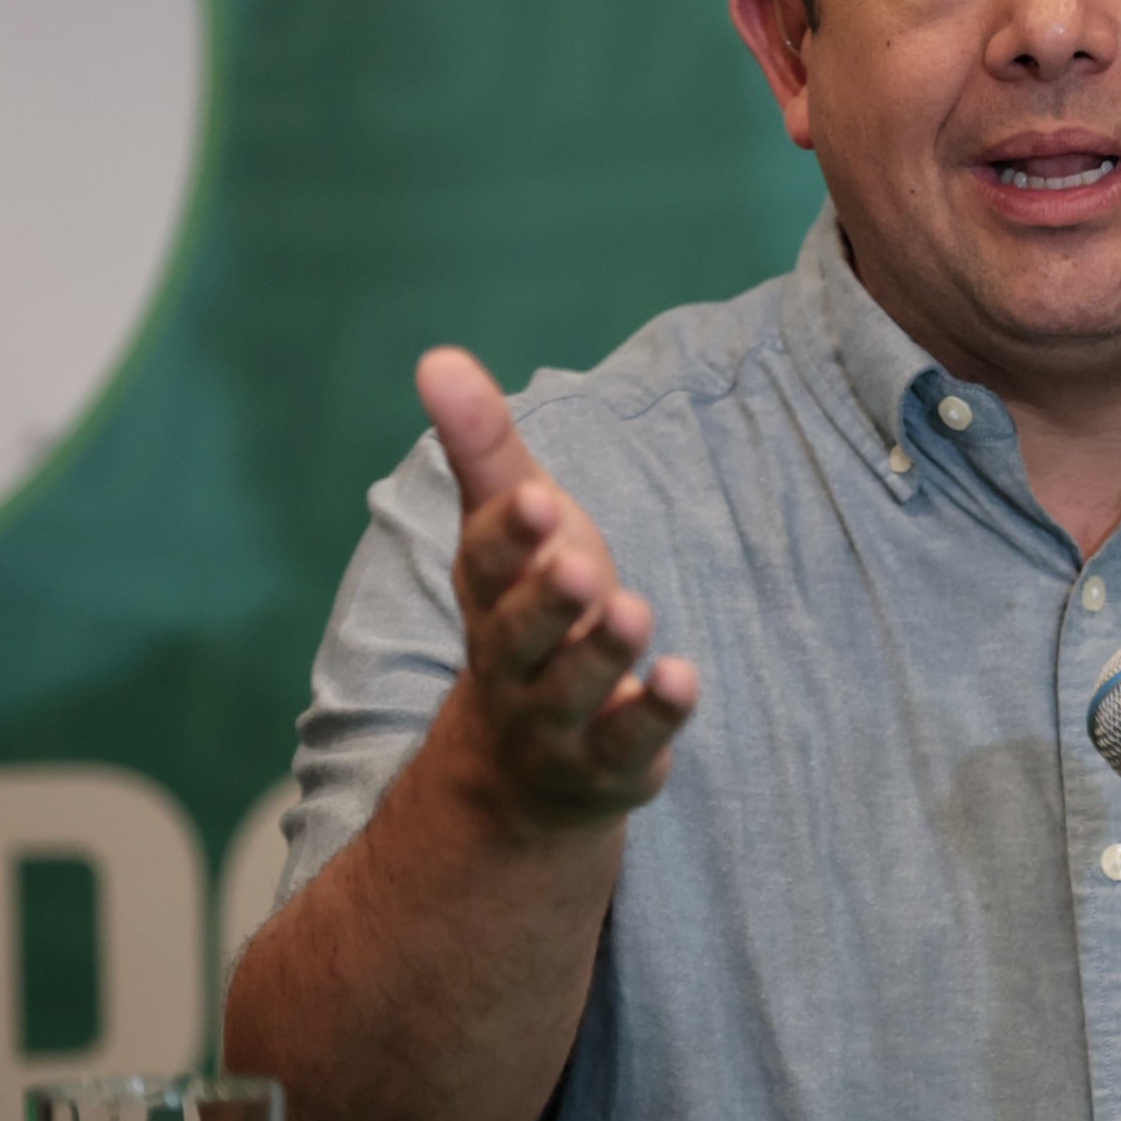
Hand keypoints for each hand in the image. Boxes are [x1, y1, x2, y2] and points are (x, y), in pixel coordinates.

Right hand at [415, 348, 698, 830]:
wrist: (524, 764)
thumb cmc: (531, 610)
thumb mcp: (515, 527)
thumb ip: (484, 445)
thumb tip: (438, 356)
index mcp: (487, 594)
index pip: (487, 563)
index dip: (509, 534)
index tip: (536, 499)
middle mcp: (511, 661)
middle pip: (517, 634)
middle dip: (544, 600)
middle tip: (577, 564)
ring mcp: (555, 719)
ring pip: (574, 688)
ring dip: (604, 652)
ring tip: (635, 611)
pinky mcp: (608, 761)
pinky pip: (628, 743)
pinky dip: (654, 713)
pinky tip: (682, 678)